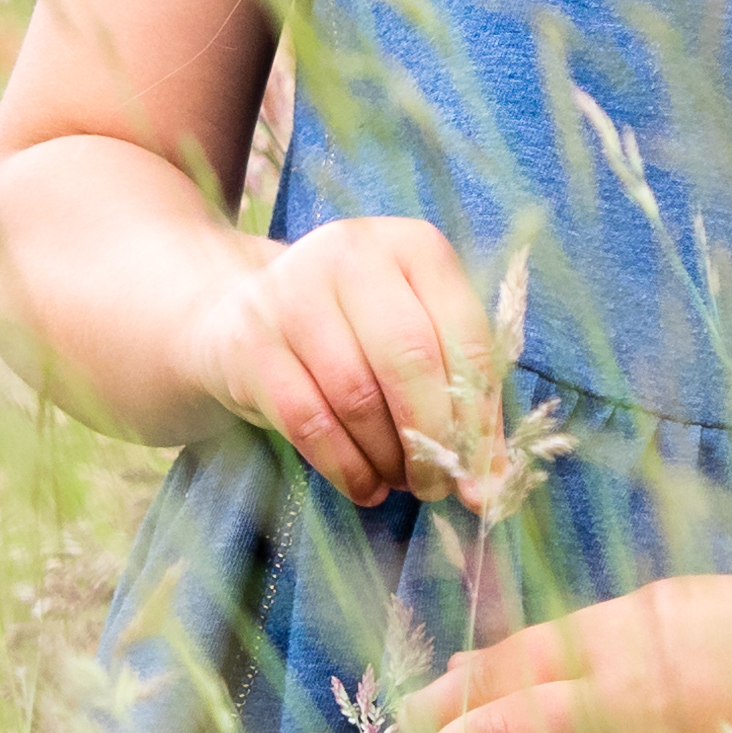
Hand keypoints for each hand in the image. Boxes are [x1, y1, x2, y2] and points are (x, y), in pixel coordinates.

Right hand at [186, 213, 500, 512]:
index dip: (480, 413)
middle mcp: (353, 254)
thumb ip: (461, 393)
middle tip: (439, 485)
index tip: (485, 474)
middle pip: (410, 360)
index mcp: (414, 246)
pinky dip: (345, 466)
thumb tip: (492, 481)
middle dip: (433, 439)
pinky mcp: (251, 341)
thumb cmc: (353, 332)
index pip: (465, 334)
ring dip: (388, 457)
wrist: (239, 316)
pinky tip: (365, 485)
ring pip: (357, 395)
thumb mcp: (415, 337)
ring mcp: (293, 293)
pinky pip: (308, 421)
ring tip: (401, 481)